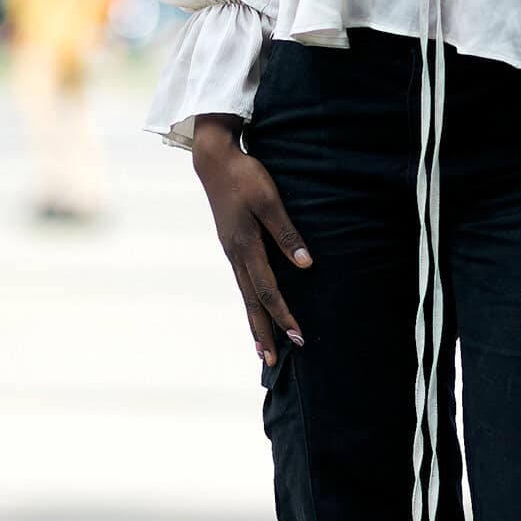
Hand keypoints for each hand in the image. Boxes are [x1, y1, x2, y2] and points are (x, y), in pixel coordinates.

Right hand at [191, 117, 311, 367]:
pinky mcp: (231, 245)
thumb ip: (287, 233)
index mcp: (245, 246)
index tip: (297, 336)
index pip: (267, 289)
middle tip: (271, 360)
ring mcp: (231, 251)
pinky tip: (256, 310)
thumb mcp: (269, 200)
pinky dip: (250, 302)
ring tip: (261, 348)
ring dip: (254, 322)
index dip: (282, 314)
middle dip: (263, 332)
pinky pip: (243, 282)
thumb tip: (306, 264)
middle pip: (251, 301)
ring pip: (245, 294)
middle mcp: (235, 254)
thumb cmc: (245, 176)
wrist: (213, 160)